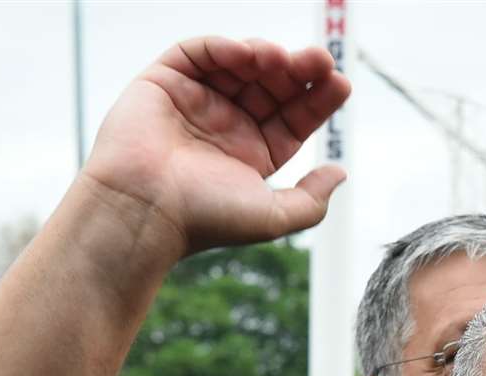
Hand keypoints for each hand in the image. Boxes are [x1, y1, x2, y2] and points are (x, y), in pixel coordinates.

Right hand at [83, 37, 350, 257]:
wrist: (145, 210)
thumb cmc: (205, 218)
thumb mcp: (272, 217)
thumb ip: (311, 200)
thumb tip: (340, 172)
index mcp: (252, 155)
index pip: (293, 118)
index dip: (318, 100)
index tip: (340, 84)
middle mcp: (226, 126)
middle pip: (272, 86)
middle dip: (298, 71)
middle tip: (319, 60)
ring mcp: (196, 101)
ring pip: (239, 65)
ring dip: (265, 55)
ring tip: (280, 60)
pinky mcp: (164, 82)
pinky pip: (198, 52)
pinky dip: (223, 47)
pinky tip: (245, 54)